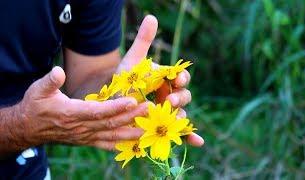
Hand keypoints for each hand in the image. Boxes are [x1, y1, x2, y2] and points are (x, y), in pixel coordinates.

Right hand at [17, 67, 147, 150]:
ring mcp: (85, 136)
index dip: (116, 107)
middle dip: (131, 116)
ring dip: (131, 131)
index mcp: (71, 113)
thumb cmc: (35, 106)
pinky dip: (121, 144)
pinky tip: (135, 143)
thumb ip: (49, 81)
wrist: (29, 128)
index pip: (98, 111)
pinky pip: (106, 144)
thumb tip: (58, 71)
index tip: (132, 101)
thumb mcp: (38, 90)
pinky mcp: (87, 140)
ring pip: (112, 135)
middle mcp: (81, 127)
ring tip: (149, 127)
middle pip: (110, 123)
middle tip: (150, 108)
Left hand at [116, 15, 203, 146]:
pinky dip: (190, 137)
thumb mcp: (132, 61)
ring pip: (182, 114)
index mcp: (166, 80)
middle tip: (169, 100)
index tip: (175, 78)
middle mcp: (170, 96)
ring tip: (174, 119)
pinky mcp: (164, 128)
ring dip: (181, 117)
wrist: (112, 103)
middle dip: (180, 98)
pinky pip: (180, 133)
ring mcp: (168, 113)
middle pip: (184, 96)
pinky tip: (198, 142)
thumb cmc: (124, 81)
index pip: (181, 78)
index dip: (181, 78)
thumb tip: (151, 17)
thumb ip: (143, 41)